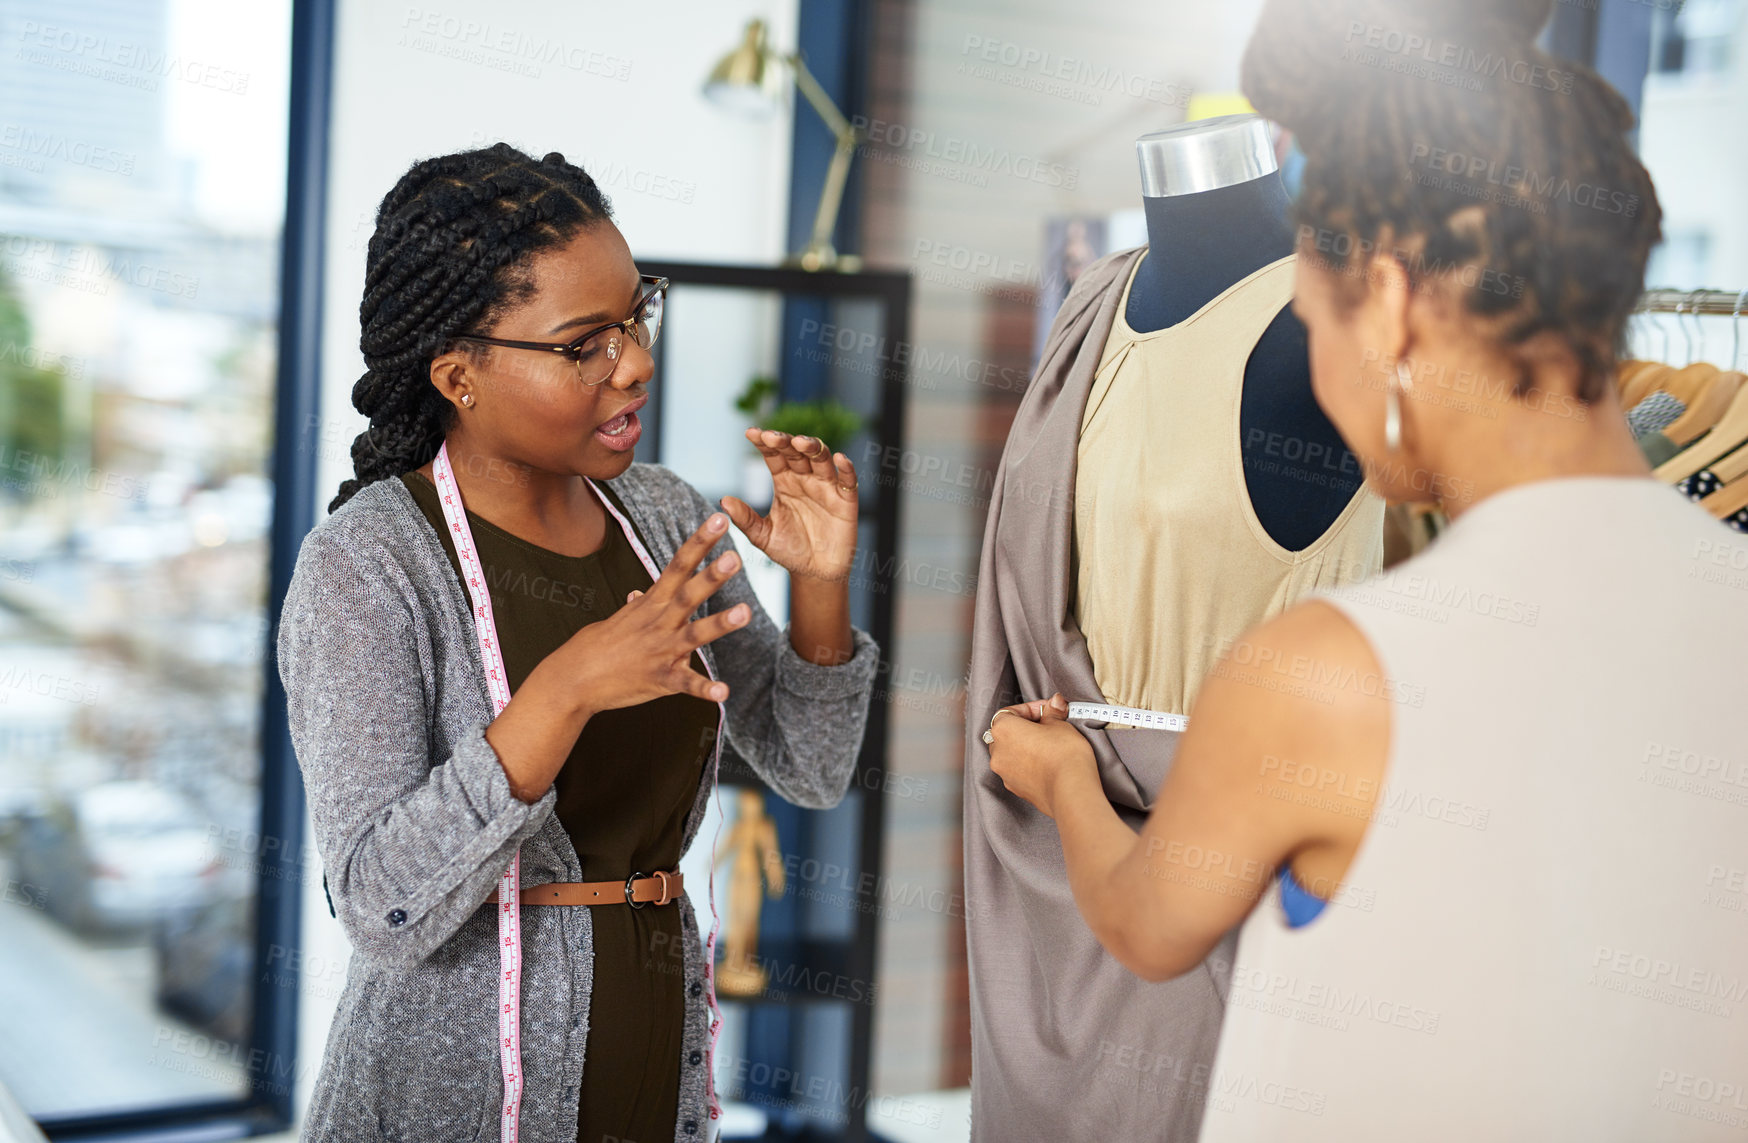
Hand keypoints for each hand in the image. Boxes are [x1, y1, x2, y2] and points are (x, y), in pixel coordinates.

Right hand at [544, 512, 749, 713]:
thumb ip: (638, 607)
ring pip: (695, 635)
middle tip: (736, 557)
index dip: (700, 541)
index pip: (678, 565)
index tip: (720, 520)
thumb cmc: (596, 647)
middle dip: (712, 575)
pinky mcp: (660, 680)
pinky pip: (686, 684)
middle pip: (689, 594)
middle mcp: (659, 623)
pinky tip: (724, 691)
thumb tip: (637, 594)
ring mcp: (660, 651)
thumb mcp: (619, 620)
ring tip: (745, 612)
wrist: (572, 680)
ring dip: (720, 624)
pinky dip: (705, 689)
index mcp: (652, 604)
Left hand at [719, 428, 858, 582]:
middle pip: (797, 452)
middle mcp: (805, 479)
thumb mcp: (762, 536)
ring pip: (822, 459)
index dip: (764, 443)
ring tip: (800, 442)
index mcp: (784, 482)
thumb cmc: (789, 550)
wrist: (815, 573)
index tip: (751, 433)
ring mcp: (827, 487)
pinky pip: (848, 480)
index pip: (774, 456)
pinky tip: (840, 458)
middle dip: (785, 442)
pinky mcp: (846, 501)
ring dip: (813, 447)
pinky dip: (847, 468)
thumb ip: (745, 518)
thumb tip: (723, 501)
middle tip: (771, 437)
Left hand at [986, 693, 1094, 818]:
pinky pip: (1018, 770)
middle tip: (1049, 726)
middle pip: (1007, 733)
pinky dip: (1029, 764)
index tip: (1048, 710)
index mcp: (1003, 730)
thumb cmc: (1063, 754)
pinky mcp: (1015, 788)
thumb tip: (1054, 703)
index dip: (1031, 709)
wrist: (1071, 790)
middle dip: (1027, 728)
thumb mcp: (1060, 724)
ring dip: (1026, 747)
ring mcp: (1004, 773)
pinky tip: (1048, 763)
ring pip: (1011, 753)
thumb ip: (1052, 713)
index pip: (1010, 712)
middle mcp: (997, 752)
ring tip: (1050, 746)